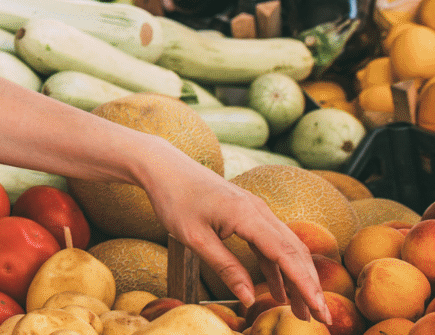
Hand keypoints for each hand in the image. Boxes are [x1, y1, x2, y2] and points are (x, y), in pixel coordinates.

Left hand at [139, 147, 330, 324]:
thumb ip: (225, 268)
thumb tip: (249, 300)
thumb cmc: (174, 199)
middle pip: (294, 252)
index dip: (306, 286)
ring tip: (299, 310)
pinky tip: (278, 289)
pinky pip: (270, 241)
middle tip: (318, 318)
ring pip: (286, 247)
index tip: (319, 311)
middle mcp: (258, 210)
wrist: (164, 167)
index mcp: (246, 215)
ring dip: (295, 278)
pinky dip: (277, 266)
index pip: (287, 256)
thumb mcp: (195, 239)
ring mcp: (255, 209)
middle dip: (309, 286)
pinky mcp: (248, 212)